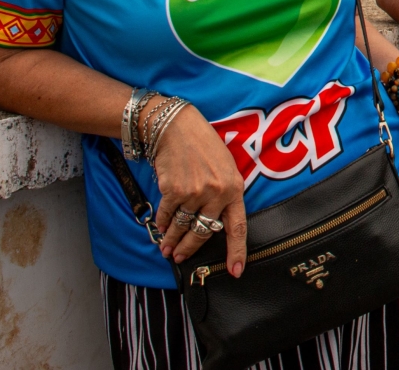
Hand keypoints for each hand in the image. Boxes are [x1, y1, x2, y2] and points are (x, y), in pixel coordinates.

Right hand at [150, 104, 247, 274]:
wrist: (178, 127)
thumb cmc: (203, 146)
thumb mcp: (225, 167)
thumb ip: (225, 194)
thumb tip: (217, 222)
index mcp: (235, 188)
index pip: (237, 227)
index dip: (236, 251)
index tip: (235, 271)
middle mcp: (217, 193)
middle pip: (204, 232)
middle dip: (190, 249)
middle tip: (179, 259)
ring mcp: (195, 192)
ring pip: (183, 227)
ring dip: (172, 241)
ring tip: (166, 249)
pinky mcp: (174, 190)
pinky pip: (168, 215)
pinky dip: (163, 223)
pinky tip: (161, 228)